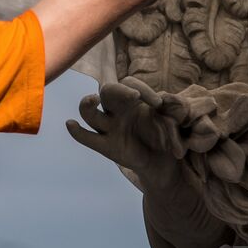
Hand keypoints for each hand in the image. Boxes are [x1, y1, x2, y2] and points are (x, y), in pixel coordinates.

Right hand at [66, 80, 181, 189]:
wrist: (169, 164)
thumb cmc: (170, 136)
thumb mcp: (176, 120)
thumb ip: (173, 108)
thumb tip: (165, 100)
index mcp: (135, 99)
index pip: (130, 83)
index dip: (142, 89)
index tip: (158, 103)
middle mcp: (120, 110)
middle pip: (107, 91)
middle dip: (118, 90)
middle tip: (134, 97)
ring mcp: (111, 128)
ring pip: (90, 113)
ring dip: (88, 105)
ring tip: (93, 100)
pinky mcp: (107, 147)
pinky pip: (88, 138)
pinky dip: (77, 132)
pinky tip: (71, 124)